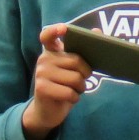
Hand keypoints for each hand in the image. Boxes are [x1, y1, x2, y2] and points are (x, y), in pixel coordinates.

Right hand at [22, 23, 91, 139]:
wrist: (48, 111)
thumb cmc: (64, 86)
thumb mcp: (74, 68)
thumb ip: (84, 51)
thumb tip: (97, 31)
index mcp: (52, 51)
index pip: (48, 36)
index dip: (55, 30)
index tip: (64, 28)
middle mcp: (44, 59)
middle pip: (76, 61)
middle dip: (85, 74)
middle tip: (79, 81)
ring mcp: (41, 73)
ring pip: (75, 78)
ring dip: (80, 88)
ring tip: (73, 90)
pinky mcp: (42, 88)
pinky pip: (69, 92)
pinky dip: (74, 98)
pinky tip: (68, 98)